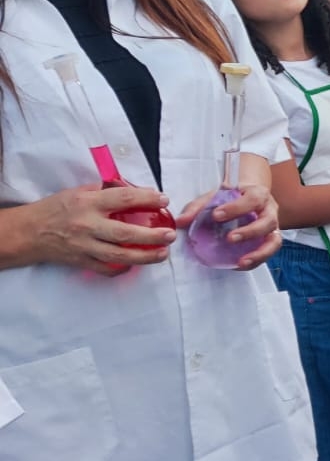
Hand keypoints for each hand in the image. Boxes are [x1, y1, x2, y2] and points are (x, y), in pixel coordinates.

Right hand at [27, 183, 176, 275]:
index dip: (146, 199)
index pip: (123, 199)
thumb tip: (133, 190)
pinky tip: (137, 264)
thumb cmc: (55, 209)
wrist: (28, 232)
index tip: (164, 200)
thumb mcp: (77, 192)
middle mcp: (88, 226)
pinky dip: (123, 268)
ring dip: (145, 256)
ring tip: (163, 253)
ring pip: (119, 256)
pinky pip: (106, 269)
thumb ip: (104, 191)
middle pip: (125, 234)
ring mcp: (84, 246)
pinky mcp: (81, 262)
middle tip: (170, 235)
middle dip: (152, 236)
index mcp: (88, 203)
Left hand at [173, 182, 280, 269]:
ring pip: (274, 241)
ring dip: (260, 253)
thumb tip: (180, 221)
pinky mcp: (270, 241)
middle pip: (268, 222)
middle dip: (250, 232)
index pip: (252, 200)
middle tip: (230, 239)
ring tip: (242, 262)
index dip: (236, 208)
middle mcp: (269, 211)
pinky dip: (256, 260)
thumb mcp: (214, 197)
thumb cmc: (231, 198)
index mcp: (257, 194)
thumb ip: (197, 208)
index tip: (216, 215)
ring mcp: (272, 227)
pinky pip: (268, 253)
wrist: (247, 198)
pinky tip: (239, 265)